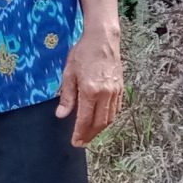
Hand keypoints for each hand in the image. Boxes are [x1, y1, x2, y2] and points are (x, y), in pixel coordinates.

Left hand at [55, 29, 124, 146]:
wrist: (102, 39)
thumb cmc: (83, 53)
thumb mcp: (69, 73)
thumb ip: (67, 96)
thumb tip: (62, 115)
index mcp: (90, 91)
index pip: (85, 119)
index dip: (80, 133)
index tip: (75, 142)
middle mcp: (105, 94)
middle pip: (99, 122)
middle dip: (90, 135)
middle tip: (81, 143)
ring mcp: (115, 92)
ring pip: (109, 118)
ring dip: (100, 129)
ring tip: (90, 135)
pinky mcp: (120, 88)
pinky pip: (116, 109)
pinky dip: (109, 119)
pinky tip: (101, 122)